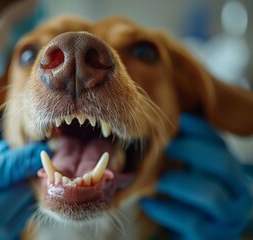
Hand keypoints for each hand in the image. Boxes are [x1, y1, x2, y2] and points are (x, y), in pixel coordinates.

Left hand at [140, 114, 252, 239]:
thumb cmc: (185, 198)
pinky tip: (147, 202)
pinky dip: (165, 209)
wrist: (185, 234)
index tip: (180, 119)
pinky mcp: (211, 237)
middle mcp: (239, 193)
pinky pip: (191, 221)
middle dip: (190, 151)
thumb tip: (175, 120)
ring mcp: (229, 218)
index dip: (200, 130)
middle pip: (222, 163)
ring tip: (158, 181)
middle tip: (166, 149)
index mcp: (232, 172)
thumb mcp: (188, 171)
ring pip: (210, 194)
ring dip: (178, 182)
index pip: (221, 144)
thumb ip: (185, 151)